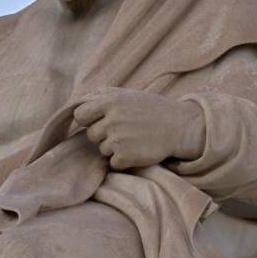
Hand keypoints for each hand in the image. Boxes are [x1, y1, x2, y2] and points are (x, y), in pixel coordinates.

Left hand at [72, 88, 203, 171]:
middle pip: (91, 134)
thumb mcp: (127, 95)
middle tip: (124, 130)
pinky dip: (123, 160)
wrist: (178, 126)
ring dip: (114, 147)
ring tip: (133, 138)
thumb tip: (77, 101)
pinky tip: (137, 150)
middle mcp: (111, 120)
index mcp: (110, 101)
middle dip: (103, 134)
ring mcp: (118, 140)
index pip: (80, 115)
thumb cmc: (151, 109)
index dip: (88, 119)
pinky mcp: (125, 157)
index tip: (100, 120)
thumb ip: (102, 95)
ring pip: (102, 149)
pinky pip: (113, 162)